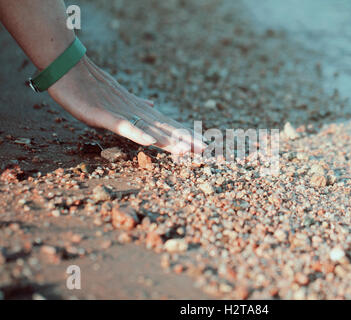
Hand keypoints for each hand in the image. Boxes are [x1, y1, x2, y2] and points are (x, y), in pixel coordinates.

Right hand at [48, 56, 204, 154]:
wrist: (70, 69)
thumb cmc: (92, 87)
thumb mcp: (118, 100)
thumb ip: (136, 106)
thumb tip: (152, 106)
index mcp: (140, 112)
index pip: (168, 126)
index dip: (186, 136)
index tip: (204, 146)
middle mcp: (136, 113)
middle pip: (165, 129)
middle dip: (186, 140)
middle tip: (206, 151)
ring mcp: (122, 113)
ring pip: (150, 129)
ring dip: (169, 140)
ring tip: (189, 150)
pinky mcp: (105, 116)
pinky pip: (123, 126)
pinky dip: (137, 134)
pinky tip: (151, 143)